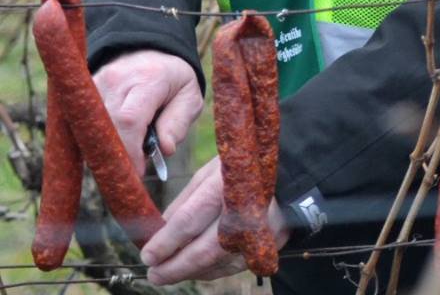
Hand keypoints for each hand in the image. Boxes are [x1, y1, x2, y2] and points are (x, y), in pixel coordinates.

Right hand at [92, 49, 202, 175]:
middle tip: (132, 169)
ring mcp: (97, 82)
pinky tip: (113, 140)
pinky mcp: (85, 89)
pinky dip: (98, 137)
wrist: (152, 50)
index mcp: (149, 78)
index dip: (130, 152)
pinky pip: (85, 122)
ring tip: (127, 148)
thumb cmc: (174, 78)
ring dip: (107, 146)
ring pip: (92, 128)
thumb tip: (165, 149)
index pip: (130, 120)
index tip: (137, 173)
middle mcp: (117, 78)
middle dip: (118, 155)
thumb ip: (179, 122)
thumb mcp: (189, 96)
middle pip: (107, 128)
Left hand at [140, 156, 290, 283]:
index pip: (189, 221)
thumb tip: (160, 228)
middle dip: (174, 266)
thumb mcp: (210, 171)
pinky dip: (210, 270)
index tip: (147, 254)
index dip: (166, 242)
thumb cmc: (243, 167)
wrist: (291, 174)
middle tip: (153, 274)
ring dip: (189, 272)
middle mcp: (243, 213)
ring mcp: (257, 235)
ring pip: (216, 264)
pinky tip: (194, 270)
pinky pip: (232, 266)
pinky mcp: (266, 248)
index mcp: (226, 187)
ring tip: (167, 273)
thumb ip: (185, 201)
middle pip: (203, 251)